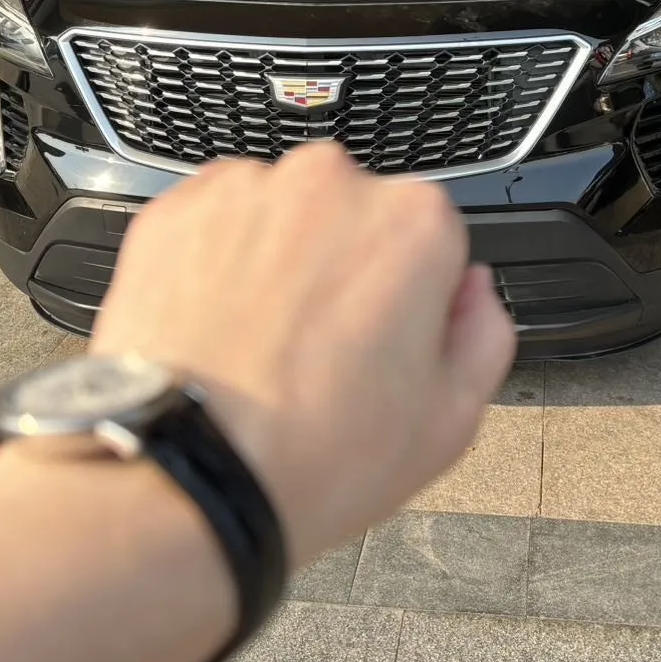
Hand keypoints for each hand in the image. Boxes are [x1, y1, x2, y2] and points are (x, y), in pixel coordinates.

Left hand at [89, 142, 515, 565]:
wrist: (190, 477)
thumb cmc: (311, 457)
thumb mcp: (450, 421)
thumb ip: (484, 333)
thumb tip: (474, 292)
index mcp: (413, 223)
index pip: (433, 237)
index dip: (414, 295)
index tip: (388, 339)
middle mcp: (330, 185)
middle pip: (354, 215)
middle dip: (344, 268)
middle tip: (321, 352)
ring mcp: (248, 191)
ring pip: (282, 216)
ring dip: (279, 262)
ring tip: (262, 348)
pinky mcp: (176, 210)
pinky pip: (215, 224)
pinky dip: (217, 263)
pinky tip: (220, 331)